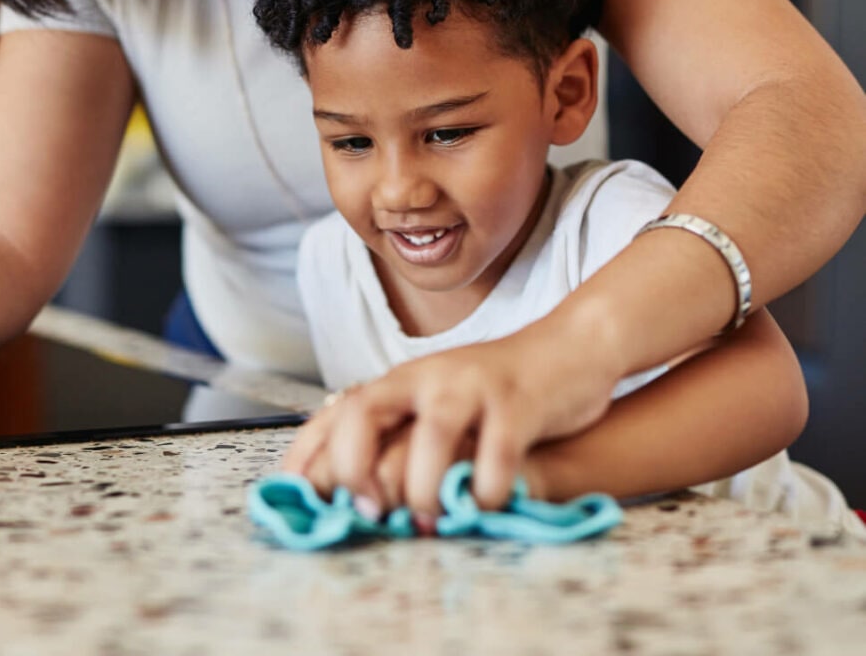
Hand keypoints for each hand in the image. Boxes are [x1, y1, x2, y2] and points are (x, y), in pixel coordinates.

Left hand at [283, 318, 618, 515]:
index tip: (304, 503)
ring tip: (428, 521)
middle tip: (370, 512)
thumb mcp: (436, 406)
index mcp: (400, 381)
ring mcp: (471, 386)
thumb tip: (352, 499)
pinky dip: (486, 491)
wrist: (566, 349)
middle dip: (354, 470)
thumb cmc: (493, 394)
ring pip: (431, 436)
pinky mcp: (517, 403)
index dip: (308, 459)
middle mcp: (426, 377)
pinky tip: (486, 504)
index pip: (335, 414)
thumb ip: (400, 440)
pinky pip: (496, 454)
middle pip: (364, 413)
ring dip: (423, 490)